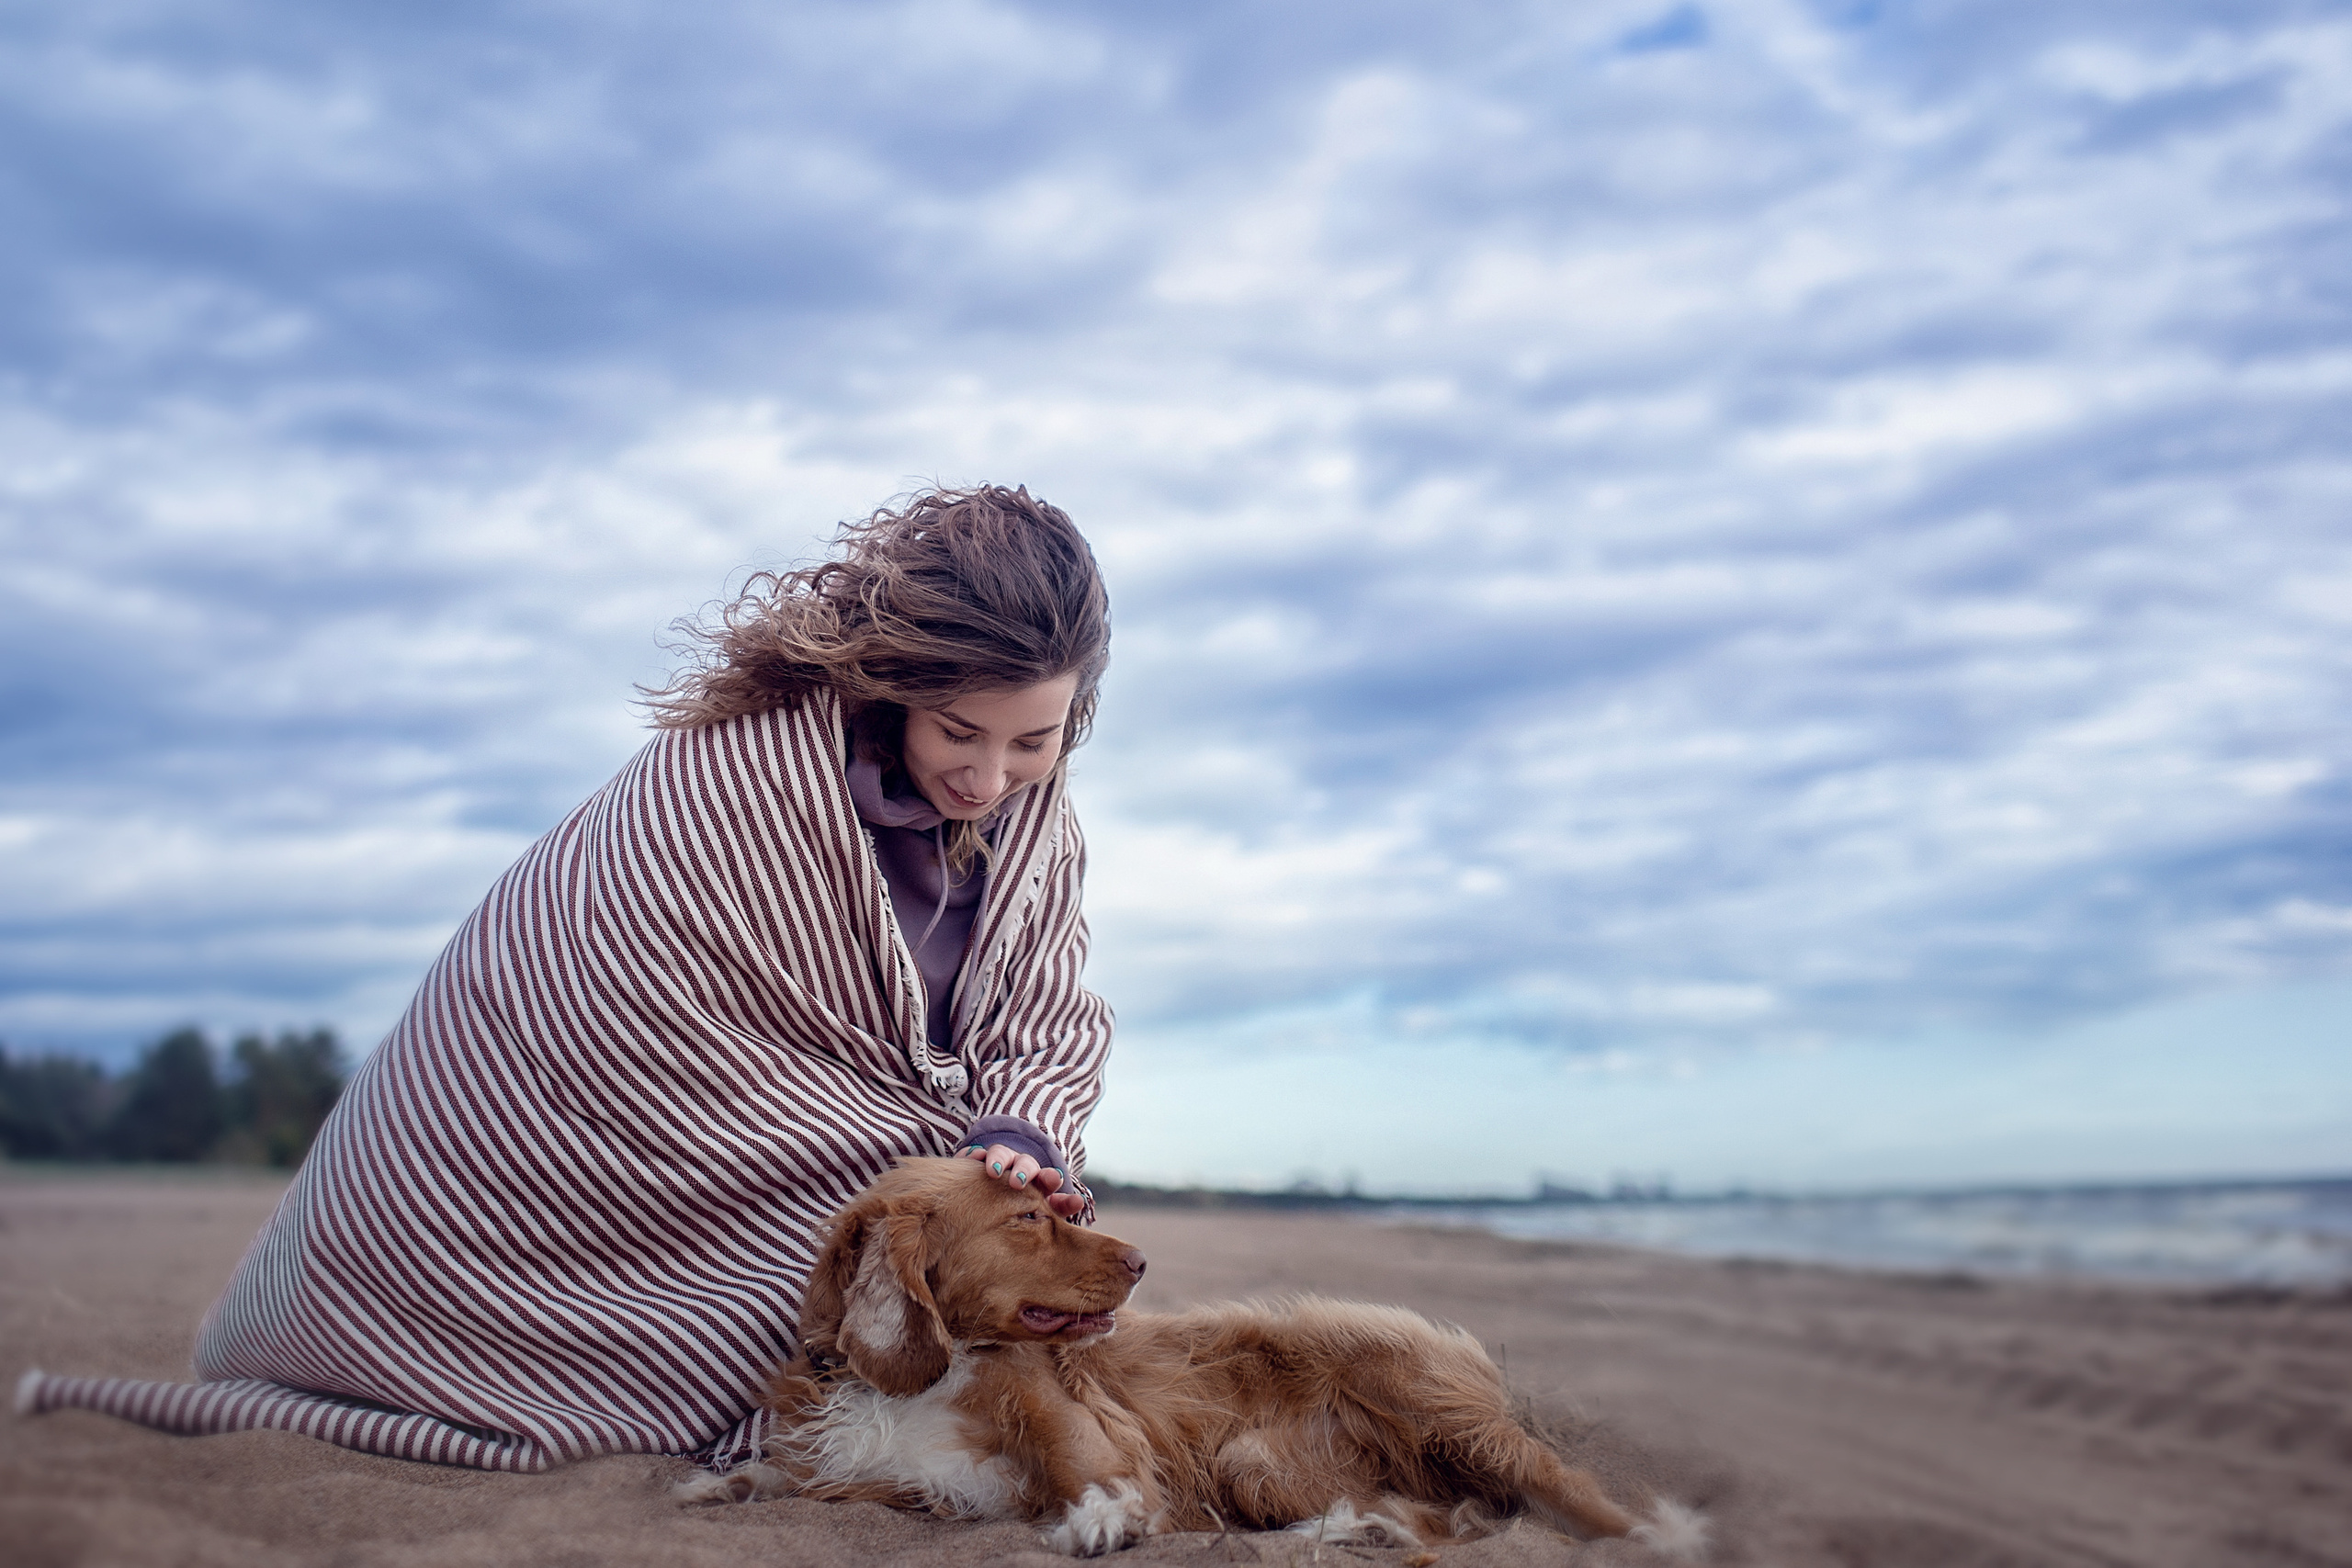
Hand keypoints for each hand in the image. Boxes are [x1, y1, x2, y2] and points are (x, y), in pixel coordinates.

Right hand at [960, 1142, 1086, 1217]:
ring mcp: (1000, 1160)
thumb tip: (1080, 1202)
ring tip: (991, 1170)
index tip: (1054, 1180)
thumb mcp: (1044, 1207)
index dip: (1051, 1177)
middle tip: (1018, 1183)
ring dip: (997, 1159)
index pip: (1047, 1177)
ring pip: (1000, 1153)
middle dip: (1023, 1170)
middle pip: (1025, 1162)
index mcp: (1039, 1179)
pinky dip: (972, 1154)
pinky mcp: (979, 1159)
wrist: (1003, 1186)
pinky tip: (968, 1158)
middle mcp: (1020, 1165)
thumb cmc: (1027, 1203)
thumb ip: (1060, 1206)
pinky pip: (975, 1153)